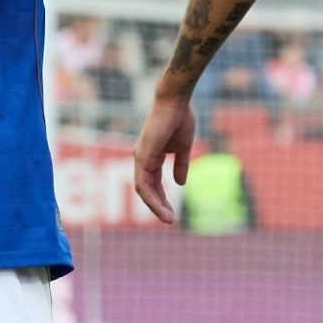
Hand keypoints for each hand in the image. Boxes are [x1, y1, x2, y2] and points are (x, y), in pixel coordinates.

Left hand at [132, 93, 194, 226]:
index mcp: (151, 157)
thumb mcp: (182, 148)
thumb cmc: (179, 119)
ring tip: (168, 219)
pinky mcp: (142, 156)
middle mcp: (142, 159)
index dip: (162, 198)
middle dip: (159, 206)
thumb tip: (180, 184)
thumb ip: (180, 165)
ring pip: (143, 190)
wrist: (176, 102)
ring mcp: (140, 158)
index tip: (172, 211)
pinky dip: (152, 198)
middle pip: (147, 190)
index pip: (153, 183)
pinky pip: (143, 183)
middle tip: (170, 220)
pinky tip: (161, 207)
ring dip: (155, 206)